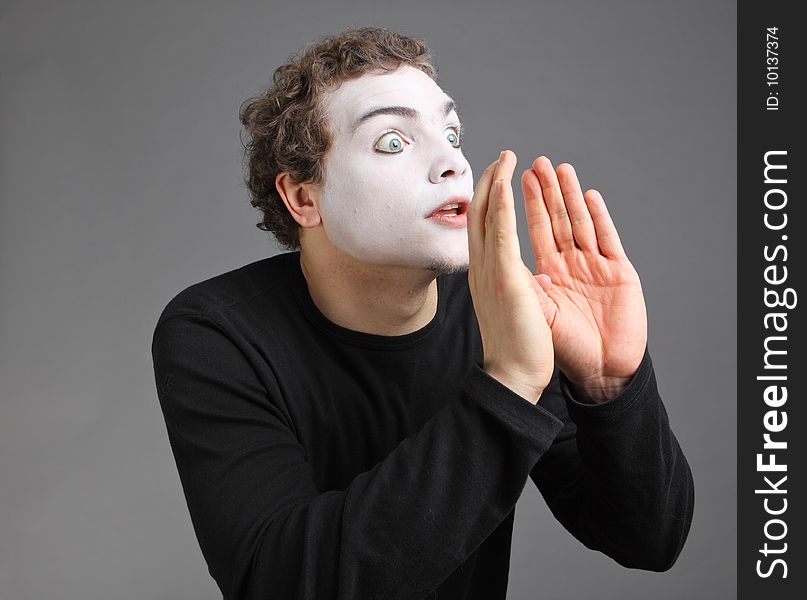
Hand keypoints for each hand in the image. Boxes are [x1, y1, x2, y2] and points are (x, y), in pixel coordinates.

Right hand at [467, 151, 553, 404]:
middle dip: (490, 182)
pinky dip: (501, 206)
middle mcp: (483, 269)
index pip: (484, 229)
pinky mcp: (505, 278)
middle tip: (502, 157)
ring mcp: (490, 272)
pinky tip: (504, 183)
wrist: (512, 376)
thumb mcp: (513, 309)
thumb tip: (532, 278)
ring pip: (488, 218)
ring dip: (496, 184)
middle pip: (480, 215)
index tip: (499, 178)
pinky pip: (502, 234)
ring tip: (506, 158)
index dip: (490, 200)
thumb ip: (517, 288)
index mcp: (487, 276)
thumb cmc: (516, 348)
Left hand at [521, 157, 646, 402]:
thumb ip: (522, 282)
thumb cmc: (561, 348)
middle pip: (554, 219)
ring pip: (579, 222)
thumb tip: (506, 255)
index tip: (511, 176)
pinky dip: (599, 217)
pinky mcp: (618, 273)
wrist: (596, 372)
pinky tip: (590, 197)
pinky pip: (607, 239)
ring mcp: (594, 266)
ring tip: (561, 168)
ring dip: (569, 195)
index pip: (529, 229)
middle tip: (536, 162)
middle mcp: (568, 264)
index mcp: (544, 272)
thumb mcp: (535, 312)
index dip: (522, 203)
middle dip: (545, 190)